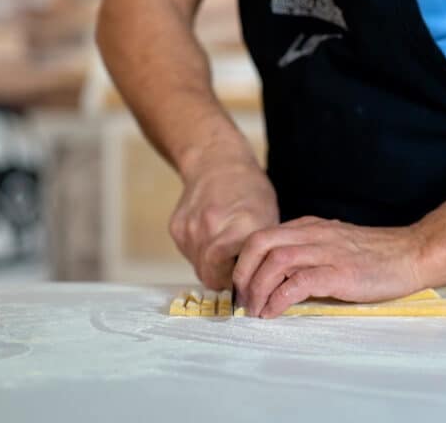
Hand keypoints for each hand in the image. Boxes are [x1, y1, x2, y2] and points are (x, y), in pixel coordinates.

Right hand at [169, 146, 278, 289]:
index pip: (239, 276)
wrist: (216, 161)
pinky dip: (202, 254)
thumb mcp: (269, 217)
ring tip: (228, 251)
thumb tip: (262, 282)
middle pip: (214, 278)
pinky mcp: (176, 228)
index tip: (252, 285)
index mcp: (242, 226)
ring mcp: (190, 229)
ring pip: (200, 269)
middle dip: (227, 280)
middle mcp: (213, 228)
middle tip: (240, 272)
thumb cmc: (249, 189)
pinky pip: (189, 255)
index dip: (245, 284)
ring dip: (213, 268)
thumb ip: (262, 251)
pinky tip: (213, 238)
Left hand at [228, 217, 426, 317]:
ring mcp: (327, 251)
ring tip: (256, 311)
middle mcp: (314, 234)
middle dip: (243, 273)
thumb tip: (280, 279)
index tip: (241, 287)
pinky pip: (298, 283)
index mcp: (310, 227)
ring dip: (257, 288)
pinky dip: (279, 299)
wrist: (413, 254)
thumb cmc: (378, 255)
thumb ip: (310, 253)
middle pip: (259, 243)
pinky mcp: (340, 272)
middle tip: (243, 300)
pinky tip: (275, 312)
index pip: (262, 237)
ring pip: (275, 261)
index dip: (244, 262)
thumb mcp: (336, 244)